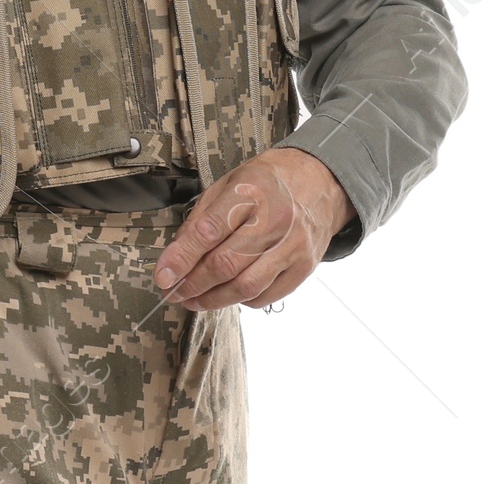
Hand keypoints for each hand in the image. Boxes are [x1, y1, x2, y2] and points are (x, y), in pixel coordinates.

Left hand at [154, 148, 356, 310]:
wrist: (321, 182)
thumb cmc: (269, 183)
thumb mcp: (229, 184)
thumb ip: (201, 219)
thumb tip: (176, 257)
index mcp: (251, 192)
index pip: (209, 231)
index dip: (181, 259)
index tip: (163, 276)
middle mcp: (275, 220)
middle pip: (226, 265)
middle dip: (193, 284)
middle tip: (174, 292)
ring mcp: (293, 247)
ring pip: (246, 287)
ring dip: (213, 300)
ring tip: (194, 300)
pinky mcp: (303, 267)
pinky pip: (265, 296)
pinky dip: (241, 300)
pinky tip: (228, 293)